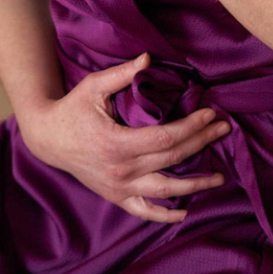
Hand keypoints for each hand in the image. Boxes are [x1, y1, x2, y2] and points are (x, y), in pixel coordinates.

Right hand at [17, 52, 231, 223]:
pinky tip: (185, 210)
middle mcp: (121, 171)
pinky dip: (166, 214)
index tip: (211, 113)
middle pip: (172, 160)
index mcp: (117, 143)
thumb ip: (122, 73)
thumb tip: (149, 59)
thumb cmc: (73, 108)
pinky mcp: (116, 196)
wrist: (48, 138)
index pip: (166, 139)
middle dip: (202, 143)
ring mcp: (119, 188)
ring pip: (165, 191)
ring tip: (220, 177)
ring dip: (196, 185)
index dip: (192, 127)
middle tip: (224, 129)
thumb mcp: (94, 86)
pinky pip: (144, 210)